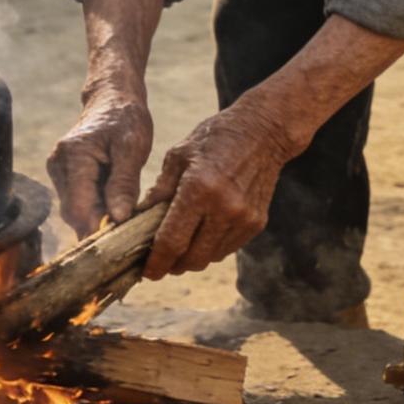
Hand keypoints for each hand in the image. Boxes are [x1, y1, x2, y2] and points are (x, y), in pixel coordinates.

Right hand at [47, 79, 153, 236]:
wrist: (113, 98)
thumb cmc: (126, 119)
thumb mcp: (132, 148)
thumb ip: (124, 183)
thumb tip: (117, 218)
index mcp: (73, 156)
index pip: (77, 208)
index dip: (97, 228)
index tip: (121, 241)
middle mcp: (58, 164)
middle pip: (74, 213)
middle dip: (99, 224)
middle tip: (128, 230)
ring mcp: (58, 170)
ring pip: (75, 211)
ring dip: (98, 216)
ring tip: (124, 211)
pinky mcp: (64, 176)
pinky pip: (78, 202)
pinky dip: (96, 207)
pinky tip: (115, 202)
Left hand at [140, 97, 302, 280]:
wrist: (263, 131)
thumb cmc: (215, 137)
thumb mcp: (179, 155)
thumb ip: (160, 190)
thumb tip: (139, 219)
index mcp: (199, 189)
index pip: (172, 241)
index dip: (156, 263)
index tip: (145, 272)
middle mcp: (224, 208)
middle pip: (191, 259)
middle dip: (172, 265)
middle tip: (159, 261)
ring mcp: (243, 218)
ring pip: (210, 258)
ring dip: (192, 258)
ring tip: (179, 247)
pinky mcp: (256, 223)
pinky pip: (227, 249)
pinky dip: (211, 248)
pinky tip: (202, 234)